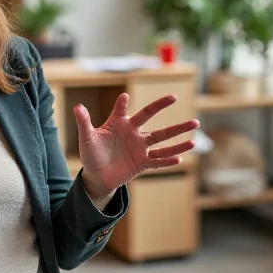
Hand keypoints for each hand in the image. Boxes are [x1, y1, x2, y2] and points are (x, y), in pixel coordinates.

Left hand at [73, 93, 198, 201]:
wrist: (97, 176)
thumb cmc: (91, 154)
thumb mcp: (87, 138)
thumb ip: (84, 122)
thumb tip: (77, 106)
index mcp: (120, 124)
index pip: (124, 109)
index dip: (122, 104)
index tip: (123, 98)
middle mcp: (134, 133)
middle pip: (151, 119)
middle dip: (162, 108)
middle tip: (174, 96)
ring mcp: (140, 148)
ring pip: (163, 140)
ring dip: (178, 136)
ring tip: (195, 130)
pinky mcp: (143, 163)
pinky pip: (158, 161)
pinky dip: (169, 159)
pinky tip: (181, 156)